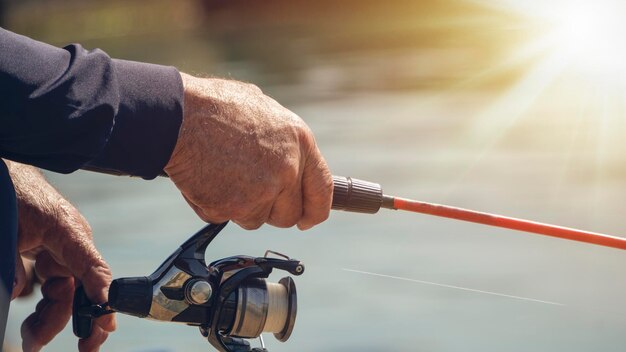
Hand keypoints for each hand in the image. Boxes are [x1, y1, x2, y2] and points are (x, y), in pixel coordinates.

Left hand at [7, 161, 115, 351]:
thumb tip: (17, 294)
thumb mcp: (10, 231)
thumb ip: (13, 265)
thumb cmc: (13, 192)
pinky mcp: (49, 253)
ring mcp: (62, 250)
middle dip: (79, 321)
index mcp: (70, 234)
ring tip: (33, 339)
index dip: (101, 297)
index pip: (93, 269)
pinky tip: (32, 320)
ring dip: (53, 318)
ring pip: (66, 292)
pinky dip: (44, 304)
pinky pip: (53, 284)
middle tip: (84, 349)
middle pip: (81, 289)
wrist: (6, 170)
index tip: (104, 322)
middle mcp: (72, 245)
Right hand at [165, 74, 332, 229]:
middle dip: (271, 210)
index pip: (323, 190)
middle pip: (289, 215)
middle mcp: (287, 170)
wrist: (178, 116)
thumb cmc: (215, 107)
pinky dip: (213, 205)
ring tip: (222, 173)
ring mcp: (262, 192)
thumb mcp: (265, 111)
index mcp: (300, 143)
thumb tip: (289, 159)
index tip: (308, 220)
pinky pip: (225, 218)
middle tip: (248, 192)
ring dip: (240, 207)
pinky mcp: (233, 208)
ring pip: (256, 220)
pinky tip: (205, 178)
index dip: (316, 210)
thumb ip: (282, 142)